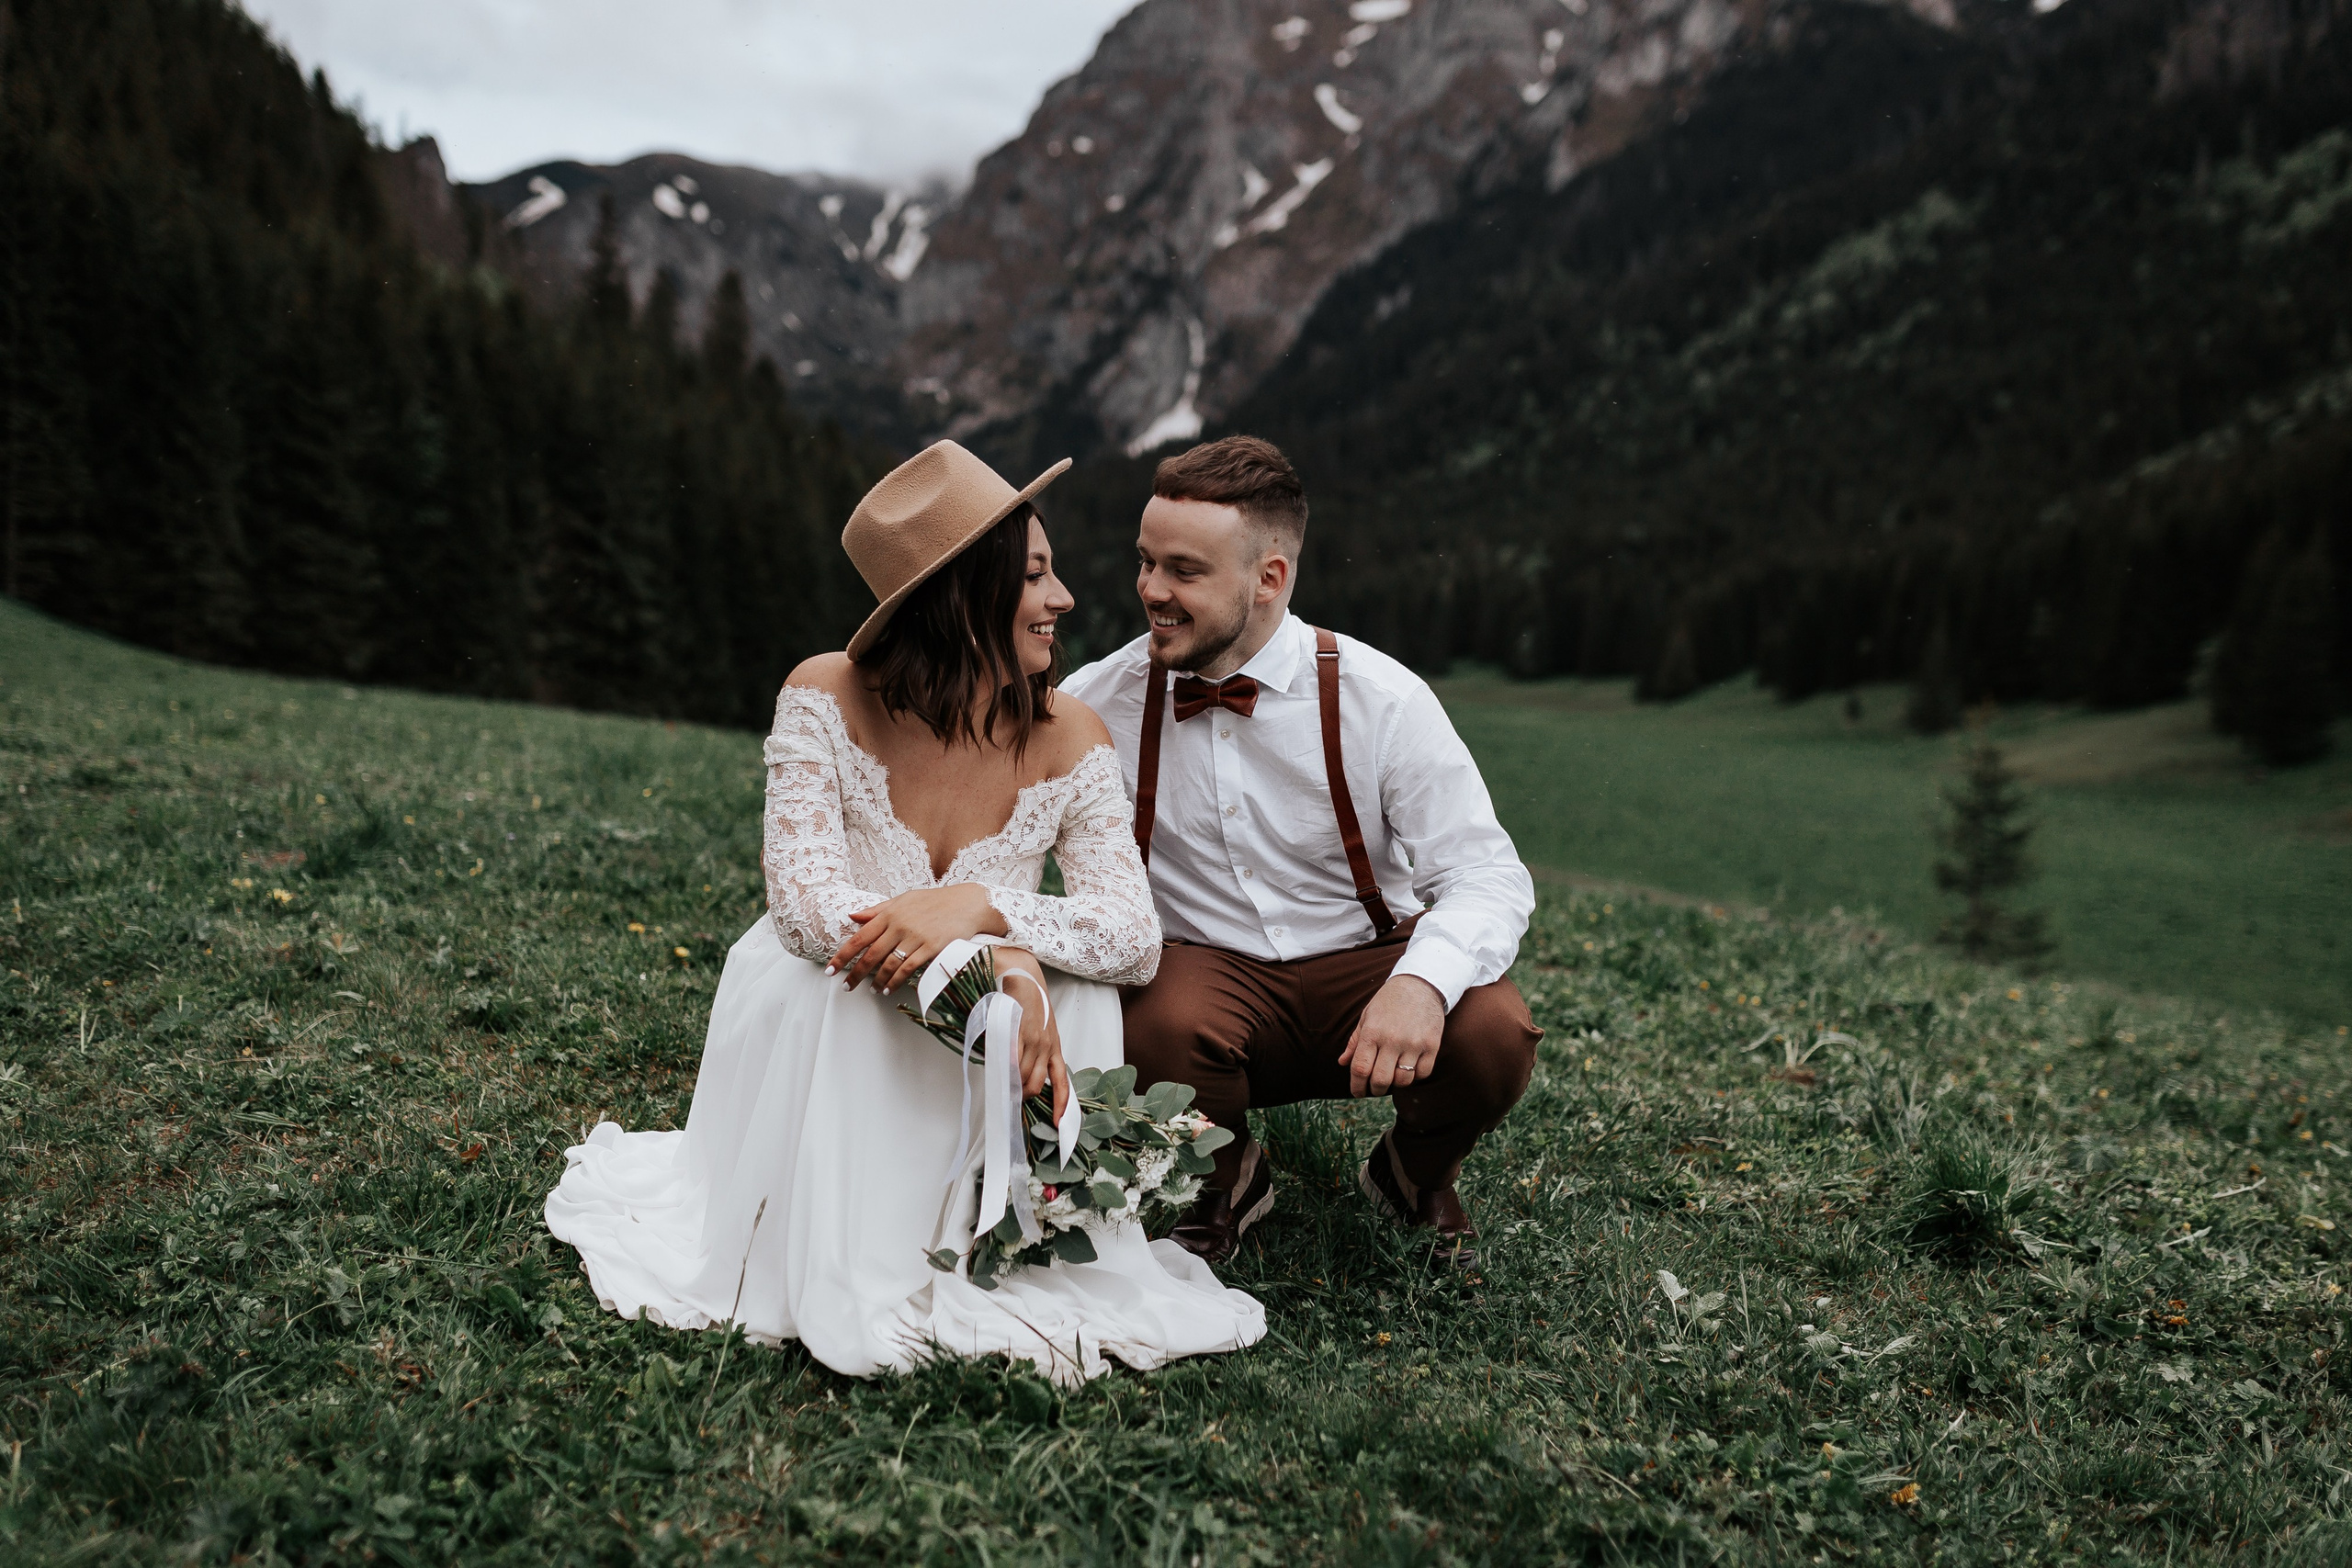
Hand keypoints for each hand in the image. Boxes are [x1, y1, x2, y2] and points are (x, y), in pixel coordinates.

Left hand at [827, 883, 1007, 993]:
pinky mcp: (930, 947)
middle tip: (846, 987)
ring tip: (872, 990)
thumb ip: (878, 910)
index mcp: (890, 913)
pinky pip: (908, 968)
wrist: (967, 903)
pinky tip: (889, 988)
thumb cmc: (934, 901)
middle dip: (855, 973)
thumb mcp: (903, 899)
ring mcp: (915, 936)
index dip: (842, 956)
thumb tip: (853, 915)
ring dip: (877, 980)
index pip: (859, 937)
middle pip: (870, 954)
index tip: (831, 969)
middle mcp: (899, 925)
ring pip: (888, 964)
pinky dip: (896, 980)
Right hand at [993, 947, 1070, 1122]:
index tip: (1058, 1124)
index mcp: (1055, 1048)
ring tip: (1001, 1083)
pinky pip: (1014, 1060)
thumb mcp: (1040, 1030)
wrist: (1025, 977)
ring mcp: (1035, 1040)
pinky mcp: (1022, 1032)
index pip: (1062, 1083)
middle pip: (1037, 1085)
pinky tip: (1001, 1071)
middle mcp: (1048, 1047)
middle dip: (1023, 1096)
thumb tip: (1016, 1075)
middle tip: (1011, 1098)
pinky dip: (1007, 1069)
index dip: (1060, 1105)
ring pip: (1023, 1076)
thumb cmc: (1030, 1004)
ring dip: (1012, 1084)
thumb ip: (1032, 1053)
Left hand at [1338, 975, 1445, 1097]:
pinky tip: (1410, 1068)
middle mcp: (1392, 1039)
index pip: (1360, 1069)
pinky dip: (1415, 1076)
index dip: (1356, 1086)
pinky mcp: (1431, 1045)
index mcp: (1372, 1032)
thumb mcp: (1367, 1016)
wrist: (1421, 983)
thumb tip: (1342, 1062)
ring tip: (1393, 1076)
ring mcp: (1414, 1043)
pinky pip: (1423, 1073)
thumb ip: (1355, 1041)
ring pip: (1403, 1080)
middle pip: (1381, 1079)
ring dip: (1396, 1084)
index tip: (1357, 1092)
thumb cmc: (1389, 1001)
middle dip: (1375, 1089)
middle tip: (1375, 1088)